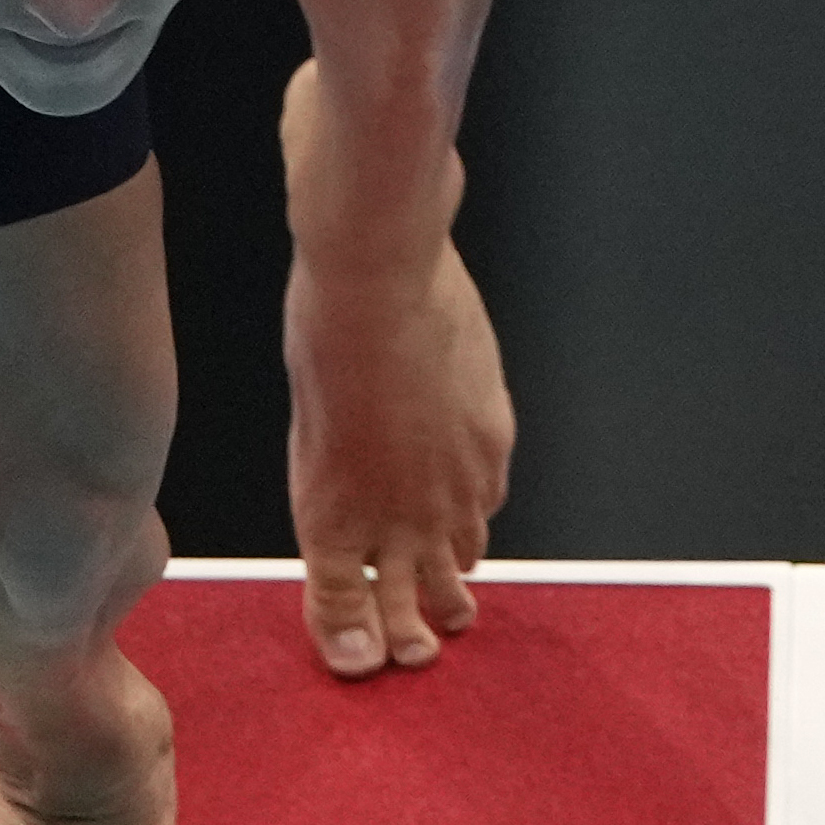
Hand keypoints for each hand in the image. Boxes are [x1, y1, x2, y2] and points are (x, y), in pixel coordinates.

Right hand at [279, 59, 512, 678]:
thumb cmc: (399, 236)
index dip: (456, 531)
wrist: (376, 251)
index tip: (450, 558)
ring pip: (408, 585)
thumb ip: (416, 235)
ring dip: (402, 626)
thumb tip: (396, 164)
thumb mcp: (427, 251)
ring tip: (398, 659)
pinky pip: (343, 588)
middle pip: (453, 554)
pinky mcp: (344, 507)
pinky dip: (345, 627)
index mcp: (481, 422)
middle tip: (437, 638)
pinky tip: (345, 660)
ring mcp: (405, 495)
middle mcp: (458, 472)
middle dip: (442, 598)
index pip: (472, 496)